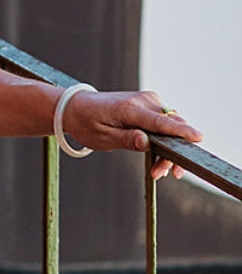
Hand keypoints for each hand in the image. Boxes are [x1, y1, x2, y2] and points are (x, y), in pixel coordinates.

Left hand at [64, 88, 201, 179]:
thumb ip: (126, 139)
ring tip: (159, 171)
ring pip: (171, 126)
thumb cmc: (87, 123)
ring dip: (169, 149)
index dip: (180, 131)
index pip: (160, 121)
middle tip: (163, 173)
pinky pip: (165, 123)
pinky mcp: (150, 104)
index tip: (198, 138)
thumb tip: (147, 142)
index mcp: (129, 108)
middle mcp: (143, 100)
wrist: (76, 107)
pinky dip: (166, 140)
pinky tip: (159, 159)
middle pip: (171, 126)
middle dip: (173, 151)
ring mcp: (148, 100)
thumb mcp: (102, 137)